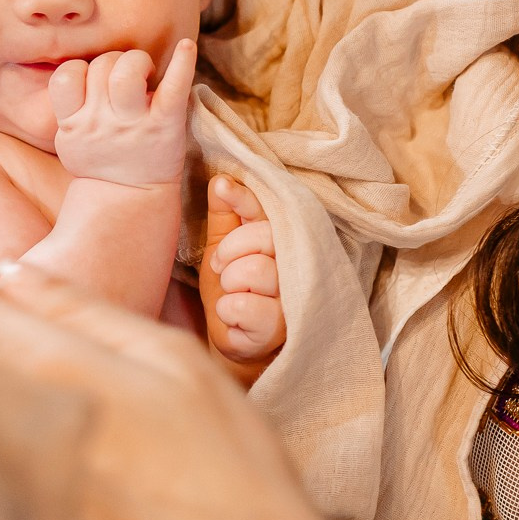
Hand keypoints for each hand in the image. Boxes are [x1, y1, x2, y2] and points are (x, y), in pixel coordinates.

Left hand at [0, 266, 511, 519]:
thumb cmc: (231, 471)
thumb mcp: (179, 365)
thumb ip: (83, 311)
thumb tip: (6, 269)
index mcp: (65, 373)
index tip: (6, 331)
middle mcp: (20, 435)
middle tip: (22, 397)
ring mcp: (3, 506)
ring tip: (24, 453)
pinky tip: (25, 510)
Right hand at [47, 38, 195, 187]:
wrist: (129, 198)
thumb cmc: (99, 161)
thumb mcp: (69, 139)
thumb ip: (68, 107)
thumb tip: (75, 66)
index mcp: (74, 125)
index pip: (66, 77)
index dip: (80, 69)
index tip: (94, 80)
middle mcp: (101, 123)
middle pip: (102, 66)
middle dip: (115, 62)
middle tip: (127, 80)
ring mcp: (133, 124)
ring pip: (126, 69)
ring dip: (136, 61)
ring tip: (144, 74)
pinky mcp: (165, 125)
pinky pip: (173, 87)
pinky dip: (182, 63)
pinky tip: (186, 46)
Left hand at [201, 176, 284, 366]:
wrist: (234, 339)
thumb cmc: (232, 288)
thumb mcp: (221, 245)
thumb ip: (225, 214)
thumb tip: (221, 180)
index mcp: (281, 237)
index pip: (267, 207)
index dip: (243, 196)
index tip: (222, 188)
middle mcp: (297, 262)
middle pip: (264, 236)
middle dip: (230, 250)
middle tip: (222, 267)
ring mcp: (294, 296)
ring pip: (256, 270)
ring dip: (231, 284)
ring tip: (233, 294)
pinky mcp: (282, 328)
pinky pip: (245, 307)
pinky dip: (229, 311)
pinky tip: (235, 317)